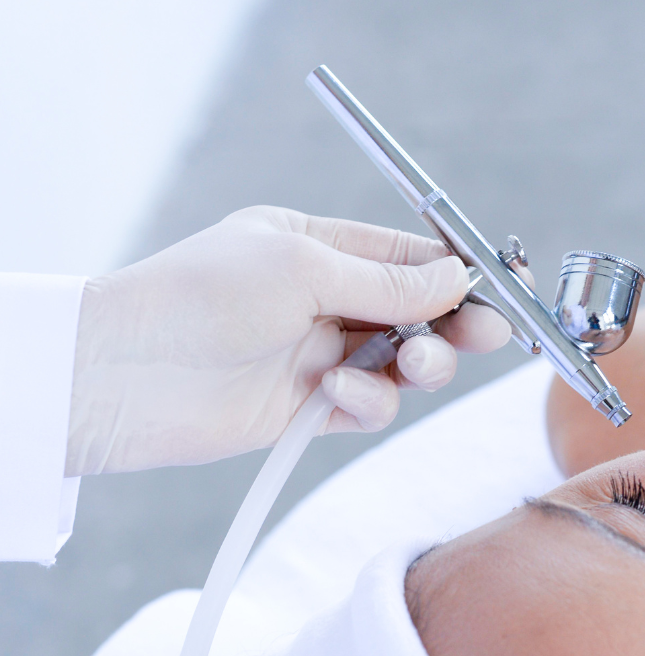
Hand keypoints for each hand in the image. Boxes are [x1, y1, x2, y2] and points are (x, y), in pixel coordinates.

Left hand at [67, 206, 513, 474]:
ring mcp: (320, 354)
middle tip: (483, 336)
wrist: (129, 377)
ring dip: (417, 367)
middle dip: (452, 325)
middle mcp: (325, 299)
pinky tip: (336, 393)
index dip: (459, 272)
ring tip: (410, 367)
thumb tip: (456, 277)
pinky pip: (369, 406)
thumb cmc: (199, 298)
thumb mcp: (303, 269)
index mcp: (319, 247)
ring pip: (402, 365)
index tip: (504, 286)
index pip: (408, 256)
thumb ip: (387, 280)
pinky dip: (367, 402)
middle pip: (418, 314)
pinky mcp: (311, 407)